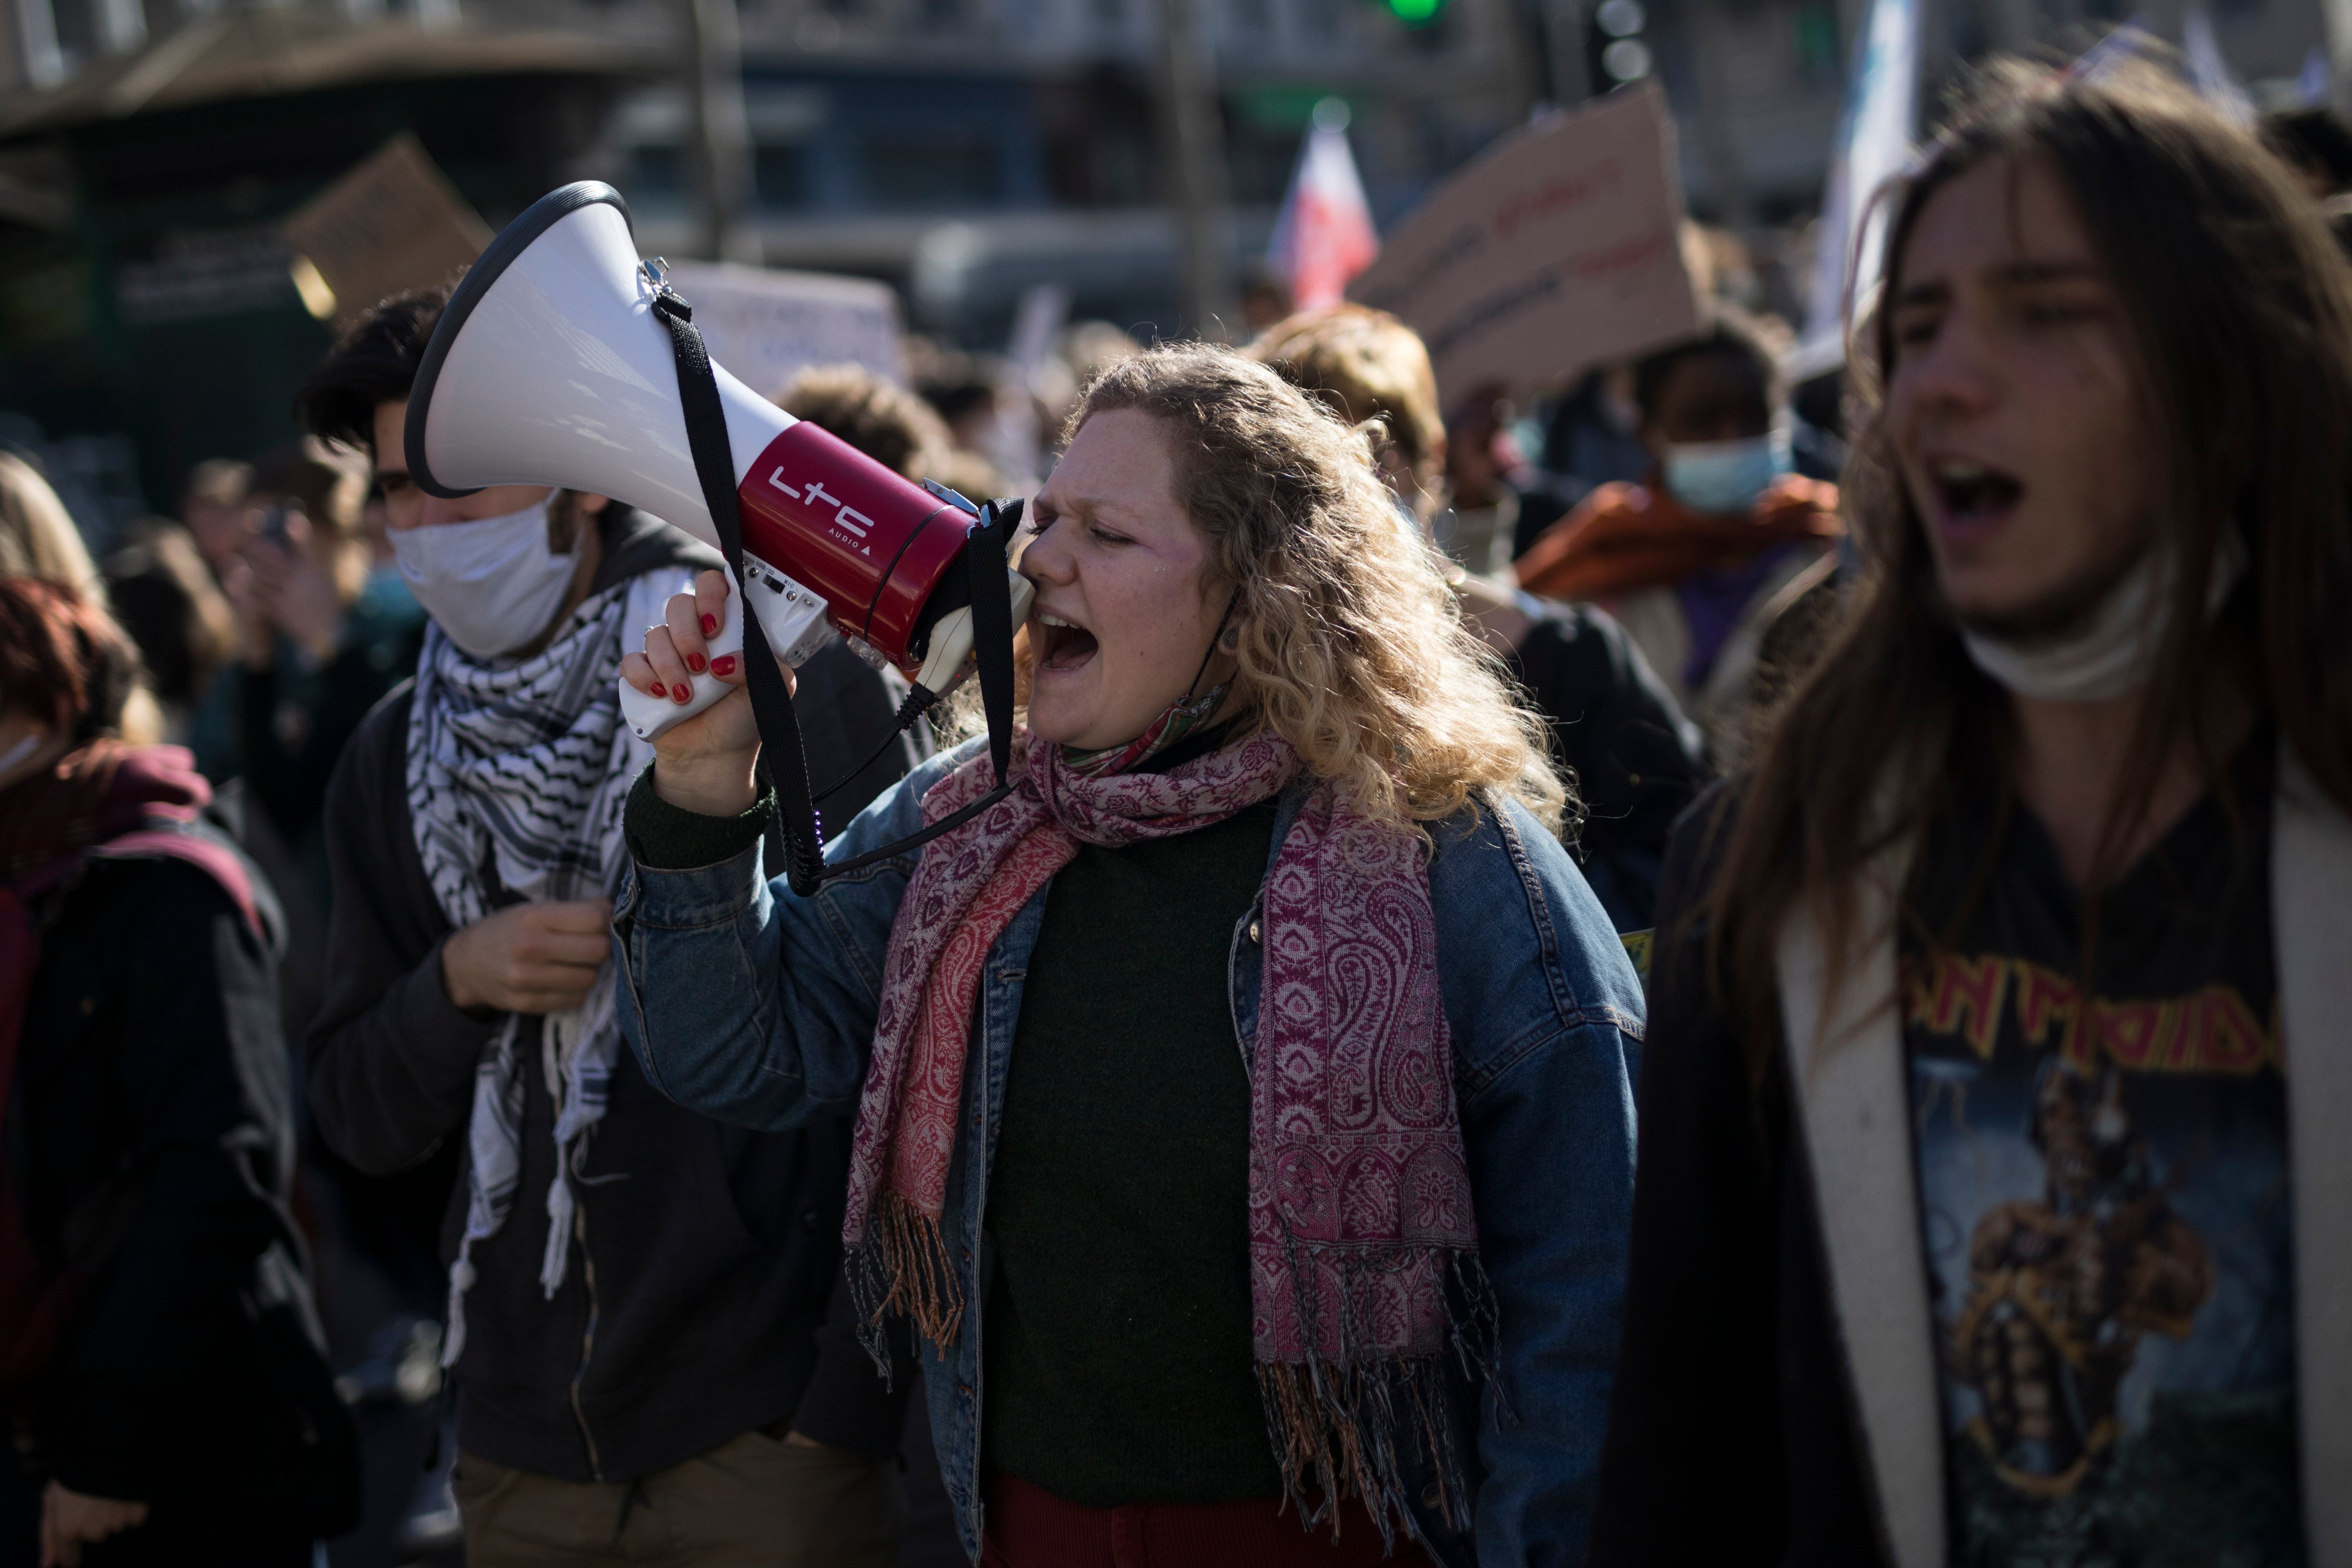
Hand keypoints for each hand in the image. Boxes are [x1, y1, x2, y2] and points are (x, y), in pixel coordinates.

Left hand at [41, 1482, 147, 1567]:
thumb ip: (48, 1536)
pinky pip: (132, 1517)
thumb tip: (46, 1566)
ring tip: (107, 1491)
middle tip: (91, 1499)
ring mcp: (117, 1523)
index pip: (69, 1558)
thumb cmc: (72, 1475)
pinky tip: (123, 1491)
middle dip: (92, 1523)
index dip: (71, 1556)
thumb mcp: (51, 1502)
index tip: (74, 1554)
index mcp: (68, 1529)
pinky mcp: (137, 1514)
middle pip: (94, 1535)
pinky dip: (128, 1507)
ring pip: (113, 1525)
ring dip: (111, 1513)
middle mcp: (93, 1532)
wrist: (104, 1449)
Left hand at [245, 512, 344, 662]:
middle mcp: (299, 580)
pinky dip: (243, 588)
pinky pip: (256, 596)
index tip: (292, 518)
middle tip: (249, 539)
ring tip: (237, 559)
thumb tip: (288, 542)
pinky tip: (234, 581)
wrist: (326, 634)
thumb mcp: (319, 578)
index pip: (305, 546)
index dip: (298, 531)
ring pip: (261, 575)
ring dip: (249, 566)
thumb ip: (305, 560)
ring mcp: (287, 594)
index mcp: (312, 570)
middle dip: (259, 547)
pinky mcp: (278, 609)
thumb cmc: (322, 602)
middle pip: (273, 557)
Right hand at [441, 899, 615, 1013]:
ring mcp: (527, 980)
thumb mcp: (533, 909)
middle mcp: (529, 948)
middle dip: (603, 946)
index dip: (608, 918)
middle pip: (598, 951)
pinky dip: (577, 989)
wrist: (465, 964)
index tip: (604, 919)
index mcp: (533, 917)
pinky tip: (564, 977)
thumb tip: (616, 911)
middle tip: (594, 942)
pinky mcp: (528, 1004)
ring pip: (590, 978)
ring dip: (590, 970)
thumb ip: (574, 910)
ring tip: (577, 961)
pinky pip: (575, 999)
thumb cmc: (507, 930)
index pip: (594, 919)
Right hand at [619, 570, 790, 816]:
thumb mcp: (773, 688)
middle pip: (678, 603)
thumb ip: (764, 663)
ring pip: (654, 634)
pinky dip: (644, 678)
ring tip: (686, 696)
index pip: (714, 584)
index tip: (716, 625)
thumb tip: (726, 659)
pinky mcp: (644, 674)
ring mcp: (667, 652)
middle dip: (688, 635)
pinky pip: (631, 661)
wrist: (715, 755)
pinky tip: (662, 696)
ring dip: (670, 666)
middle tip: (702, 665)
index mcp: (728, 625)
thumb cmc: (745, 716)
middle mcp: (696, 632)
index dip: (710, 594)